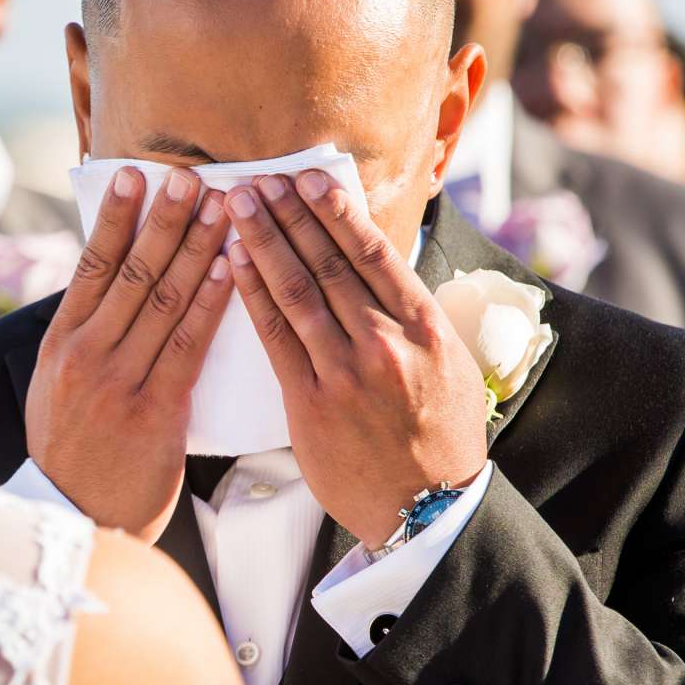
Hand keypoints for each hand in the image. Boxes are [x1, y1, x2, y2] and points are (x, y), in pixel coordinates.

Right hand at [25, 165, 235, 540]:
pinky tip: (229, 270)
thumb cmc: (73, 452)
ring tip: (222, 208)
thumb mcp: (54, 387)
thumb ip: (82, 336)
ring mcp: (117, 383)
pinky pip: (186, 347)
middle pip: (130, 273)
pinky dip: (208, 303)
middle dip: (164, 220)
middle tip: (191, 177)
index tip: (134, 176)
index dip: (113, 217)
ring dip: (196, 249)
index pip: (89, 266)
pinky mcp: (153, 413)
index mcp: (58, 345)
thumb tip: (108, 279)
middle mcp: (84, 356)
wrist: (75, 518)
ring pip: (162, 301)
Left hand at [226, 170, 491, 548]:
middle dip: (289, 214)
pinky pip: (274, 336)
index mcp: (425, 327)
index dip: (337, 210)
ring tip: (239, 204)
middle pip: (328, 262)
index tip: (310, 178)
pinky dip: (252, 293)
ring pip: (297, 291)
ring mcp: (344, 372)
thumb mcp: (451, 364)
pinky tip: (233, 263)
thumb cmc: (440, 435)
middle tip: (259, 177)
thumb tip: (382, 263)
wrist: (425, 508)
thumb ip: (415, 315)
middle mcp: (385, 342)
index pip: (374, 252)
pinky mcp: (310, 403)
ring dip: (264, 241)